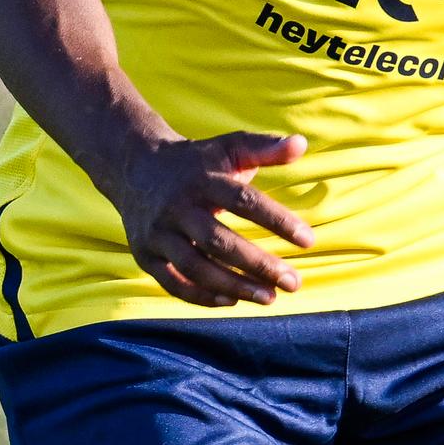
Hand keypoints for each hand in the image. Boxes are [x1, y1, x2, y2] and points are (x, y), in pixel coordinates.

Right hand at [112, 130, 313, 307]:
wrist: (135, 168)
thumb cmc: (196, 163)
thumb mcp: (228, 148)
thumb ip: (265, 148)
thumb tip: (301, 143)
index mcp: (201, 179)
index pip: (243, 201)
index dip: (277, 220)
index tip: (308, 240)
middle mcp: (176, 207)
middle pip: (218, 241)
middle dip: (258, 265)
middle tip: (293, 282)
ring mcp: (158, 233)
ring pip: (195, 267)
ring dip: (234, 286)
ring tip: (269, 297)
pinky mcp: (145, 255)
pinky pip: (173, 283)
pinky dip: (202, 296)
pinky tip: (233, 300)